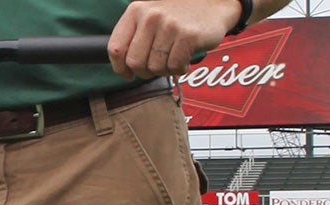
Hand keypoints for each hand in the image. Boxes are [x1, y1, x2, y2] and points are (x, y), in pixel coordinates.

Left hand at [108, 0, 243, 80]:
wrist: (215, 4)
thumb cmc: (179, 16)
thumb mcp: (150, 18)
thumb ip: (134, 37)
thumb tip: (122, 67)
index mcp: (136, 10)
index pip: (115, 48)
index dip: (120, 67)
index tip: (128, 73)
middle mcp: (151, 15)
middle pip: (134, 63)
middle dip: (145, 71)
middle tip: (158, 65)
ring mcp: (169, 24)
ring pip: (154, 67)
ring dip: (164, 70)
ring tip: (173, 57)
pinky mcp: (187, 35)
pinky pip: (173, 67)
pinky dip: (179, 69)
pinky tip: (184, 58)